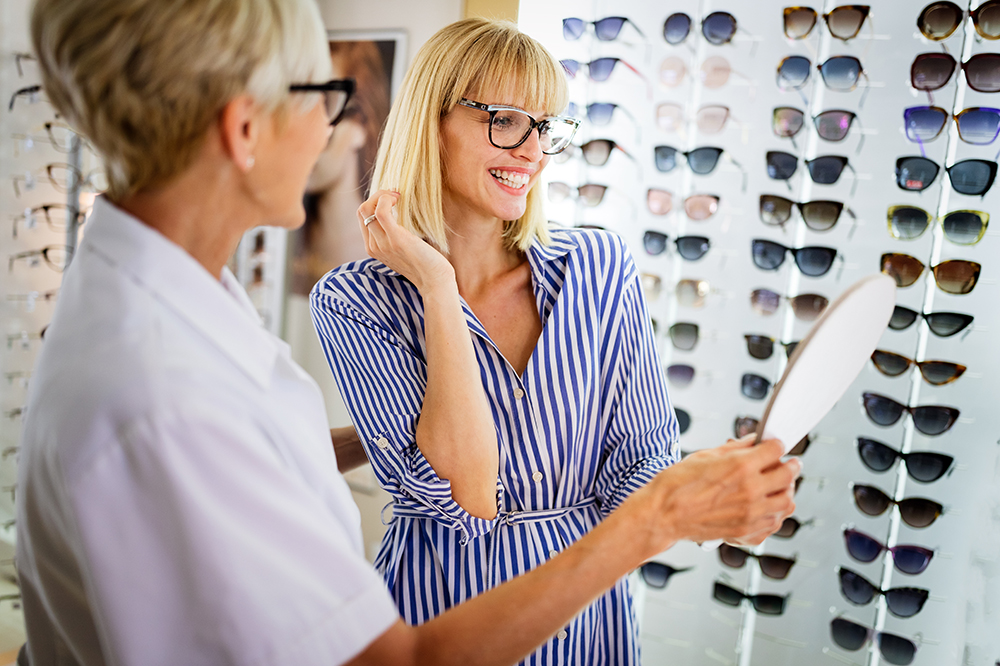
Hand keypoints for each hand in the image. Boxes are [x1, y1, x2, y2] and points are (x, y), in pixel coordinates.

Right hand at [358, 190, 454, 292]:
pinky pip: (381, 212)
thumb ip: (394, 237)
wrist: (435, 281)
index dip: (376, 202)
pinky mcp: (395, 239)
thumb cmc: (424, 263)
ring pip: (367, 208)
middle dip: (377, 196)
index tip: (394, 199)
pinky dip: (387, 199)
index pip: (362, 217)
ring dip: (382, 195)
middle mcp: (373, 247)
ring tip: (398, 196)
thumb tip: (397, 215)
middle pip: (362, 210)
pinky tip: (399, 199)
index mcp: (372, 248)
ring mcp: (382, 244)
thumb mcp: (403, 249)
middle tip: (396, 196)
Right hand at [627, 434, 799, 556]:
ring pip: (787, 502)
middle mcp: (751, 490)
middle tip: (788, 464)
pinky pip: (774, 523)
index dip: (776, 445)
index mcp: (741, 466)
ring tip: (778, 487)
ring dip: (786, 491)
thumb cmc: (677, 484)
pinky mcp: (746, 531)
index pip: (776, 450)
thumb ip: (735, 449)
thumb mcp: (706, 455)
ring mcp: (751, 513)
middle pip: (788, 475)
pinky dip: (775, 514)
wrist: (663, 514)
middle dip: (790, 466)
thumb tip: (752, 442)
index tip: (775, 446)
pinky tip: (767, 507)